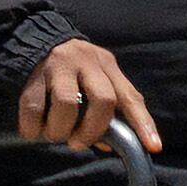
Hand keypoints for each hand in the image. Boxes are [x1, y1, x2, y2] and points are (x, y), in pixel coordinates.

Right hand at [19, 38, 160, 154]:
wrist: (33, 38)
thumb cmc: (71, 71)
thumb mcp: (93, 81)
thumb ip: (104, 111)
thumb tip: (109, 145)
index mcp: (107, 66)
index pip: (131, 97)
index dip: (143, 124)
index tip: (153, 147)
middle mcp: (87, 62)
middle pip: (103, 100)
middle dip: (92, 130)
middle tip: (78, 143)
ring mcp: (60, 65)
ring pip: (67, 104)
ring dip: (60, 130)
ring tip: (54, 134)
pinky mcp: (33, 73)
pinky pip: (33, 108)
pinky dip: (33, 127)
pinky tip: (34, 130)